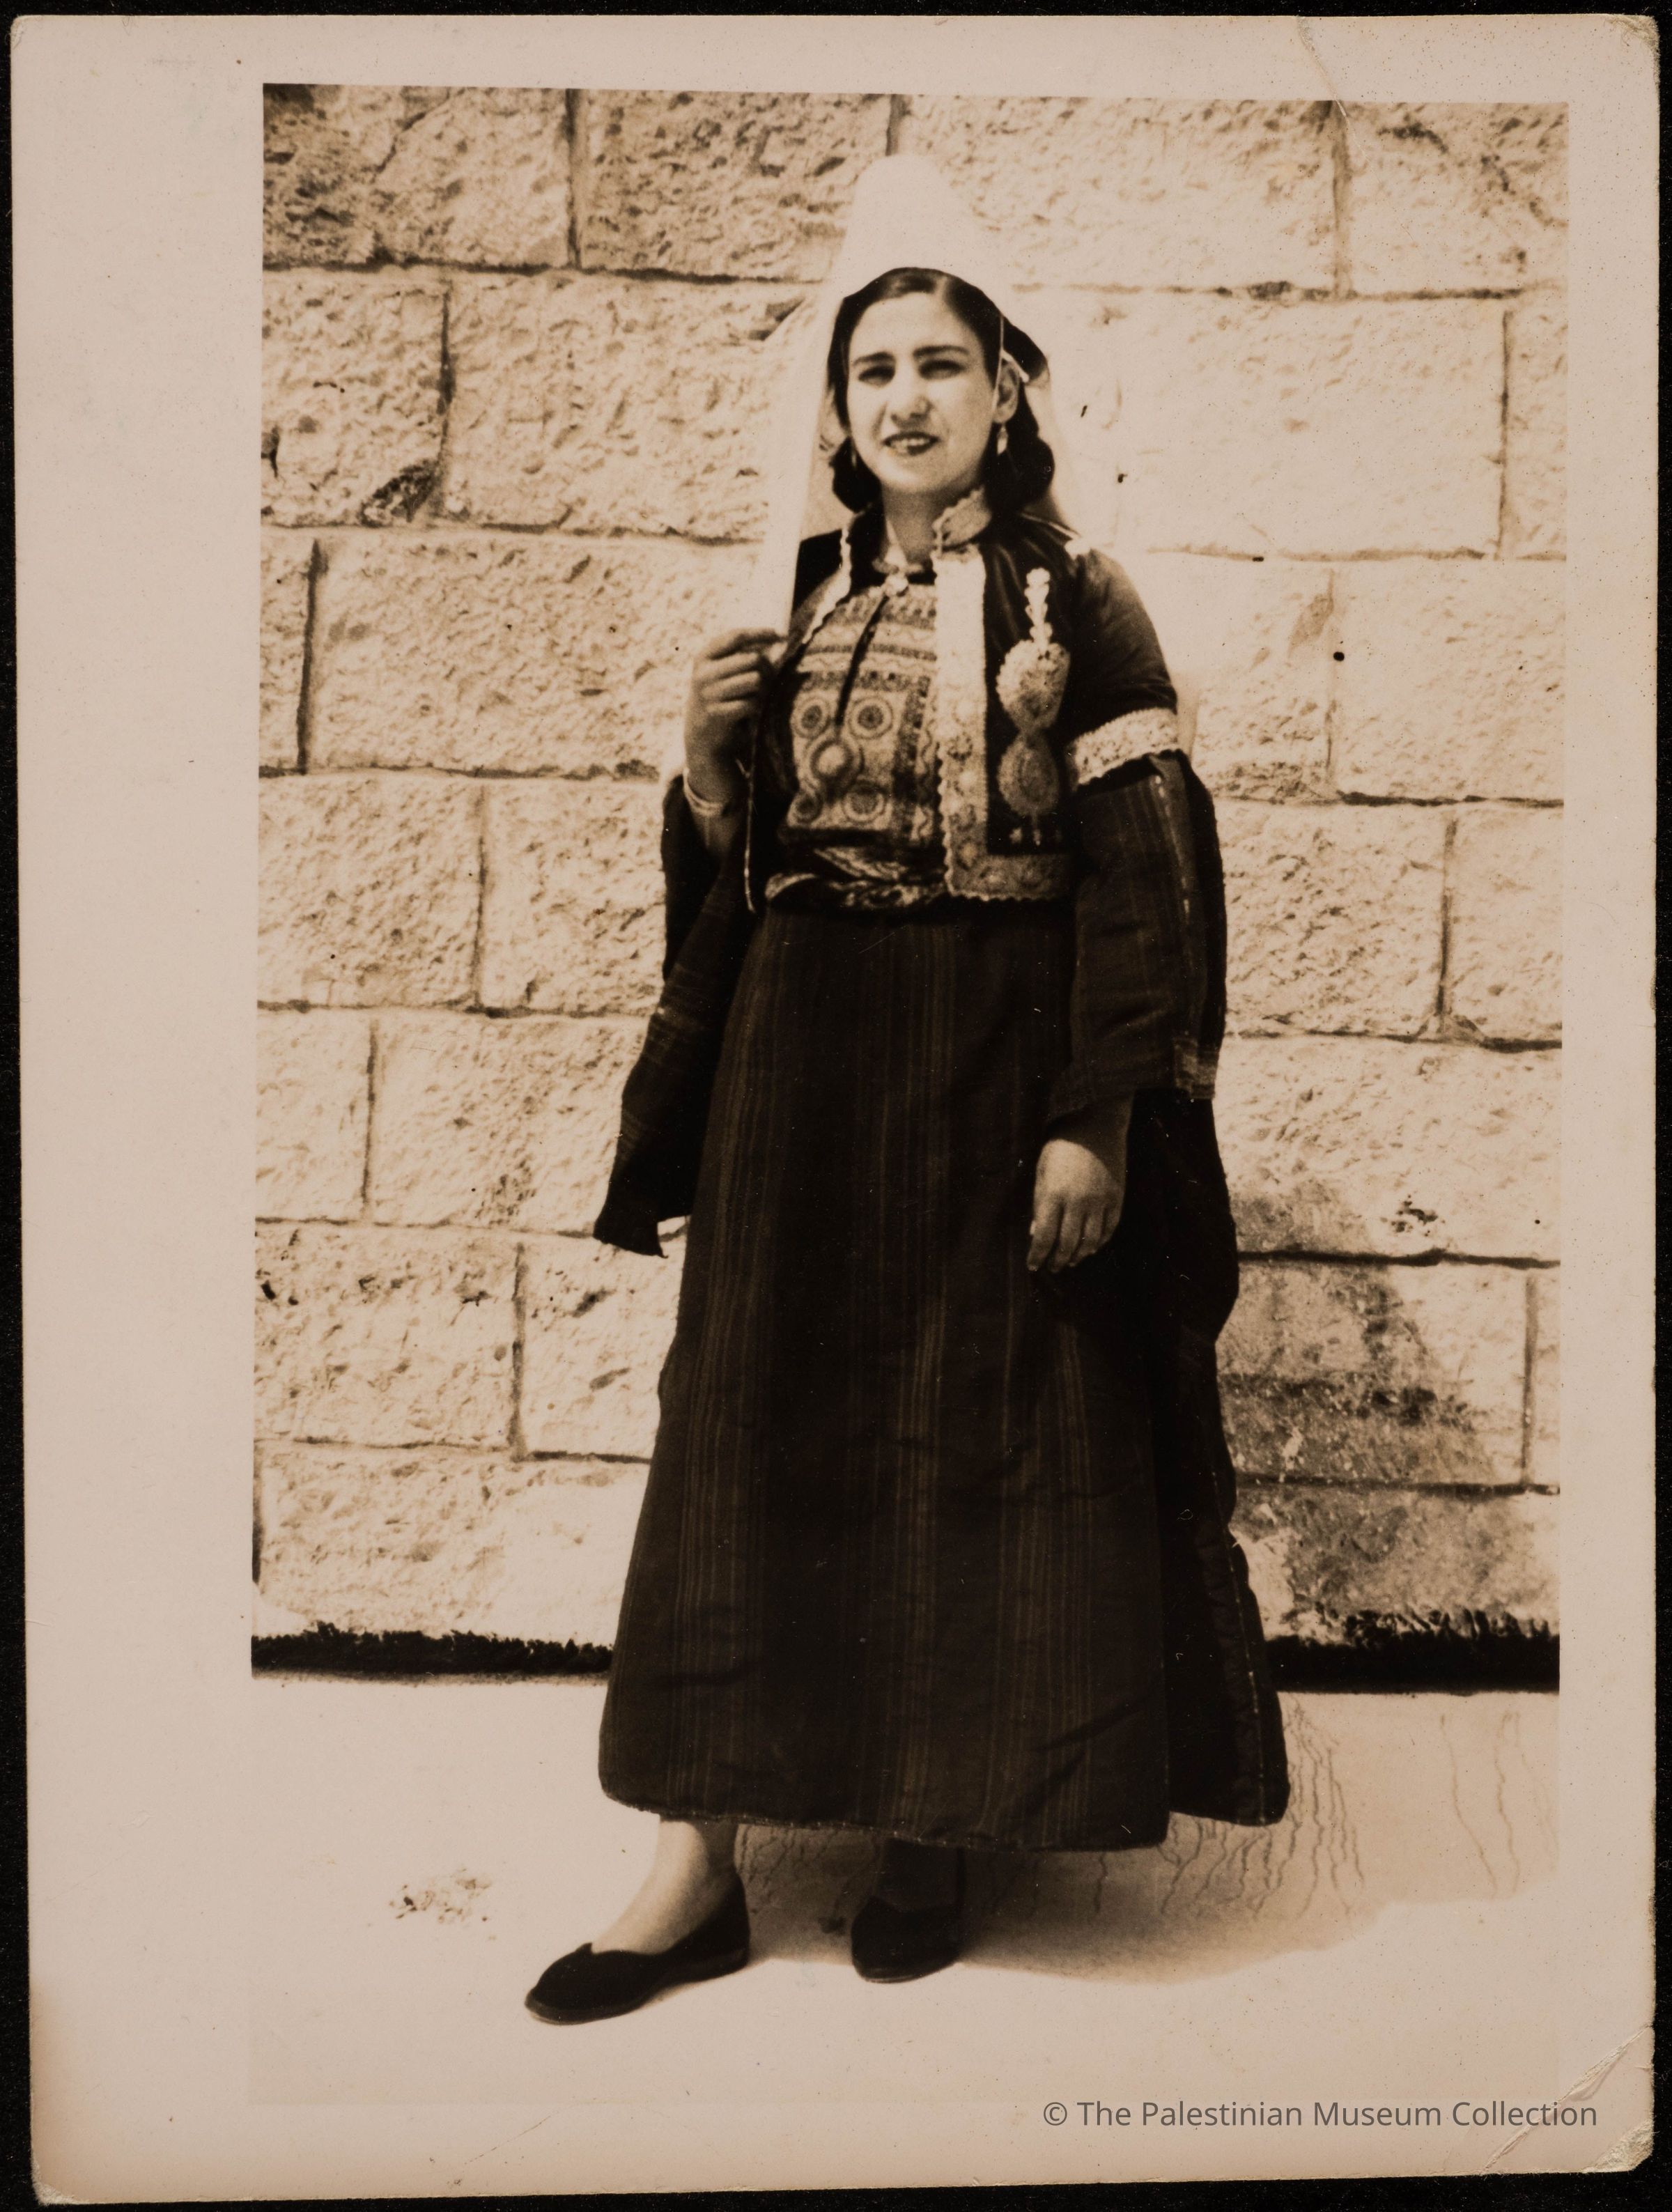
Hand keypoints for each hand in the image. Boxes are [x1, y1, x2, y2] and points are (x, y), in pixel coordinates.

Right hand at [685, 627, 782, 794]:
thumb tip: (774, 640)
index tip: (780, 635)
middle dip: (766, 668)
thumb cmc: (717, 699)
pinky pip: (752, 703)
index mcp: (703, 658)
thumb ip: (737, 657)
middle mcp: (703, 674)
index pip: (735, 637)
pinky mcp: (718, 714)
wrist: (701, 737)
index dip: (760, 633)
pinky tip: (748, 712)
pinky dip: (755, 707)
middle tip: (767, 679)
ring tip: (754, 696)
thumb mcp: (717, 673)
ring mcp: (709, 694)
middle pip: (752, 659)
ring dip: (761, 689)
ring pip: (755, 680)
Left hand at [1028, 1098, 1132, 1272]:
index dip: (1037, 1255)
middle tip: (1052, 1267)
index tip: (1033, 1265)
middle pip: (1067, 1244)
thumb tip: (1036, 1233)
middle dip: (1057, 1260)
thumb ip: (1039, 1204)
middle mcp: (1077, 1202)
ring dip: (1079, 1255)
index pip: (1044, 1237)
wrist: (1096, 1124)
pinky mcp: (1116, 1198)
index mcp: (1053, 1195)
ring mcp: (1100, 1201)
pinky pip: (1109, 1229)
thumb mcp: (1041, 1172)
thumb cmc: (1061, 1147)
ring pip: (1090, 1241)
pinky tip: (1091, 1248)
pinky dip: (1100, 1242)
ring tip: (1071, 1261)